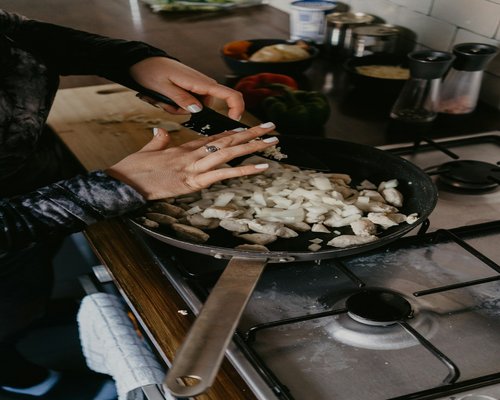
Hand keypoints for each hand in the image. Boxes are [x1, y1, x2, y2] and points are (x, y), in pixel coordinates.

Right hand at [105, 123, 278, 199]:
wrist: (124, 182)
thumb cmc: (134, 169)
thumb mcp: (147, 151)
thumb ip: (159, 140)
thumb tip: (160, 130)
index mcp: (184, 148)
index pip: (215, 138)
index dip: (234, 133)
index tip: (250, 128)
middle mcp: (194, 154)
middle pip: (228, 141)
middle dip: (252, 134)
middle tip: (272, 128)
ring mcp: (195, 167)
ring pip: (230, 152)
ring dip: (254, 146)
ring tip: (273, 142)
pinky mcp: (194, 181)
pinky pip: (225, 174)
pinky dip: (244, 169)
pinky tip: (261, 166)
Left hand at [129, 57, 243, 120]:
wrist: (142, 61)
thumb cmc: (151, 70)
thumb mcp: (163, 87)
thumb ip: (181, 99)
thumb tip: (198, 110)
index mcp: (200, 82)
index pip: (229, 94)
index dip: (237, 107)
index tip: (234, 120)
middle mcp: (202, 84)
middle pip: (207, 108)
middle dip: (187, 112)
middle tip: (168, 105)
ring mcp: (196, 87)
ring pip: (195, 108)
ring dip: (178, 109)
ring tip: (163, 98)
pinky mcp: (190, 89)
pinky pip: (188, 104)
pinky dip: (176, 105)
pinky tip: (165, 98)